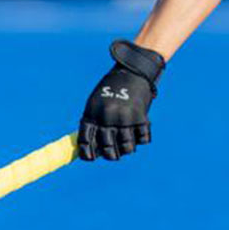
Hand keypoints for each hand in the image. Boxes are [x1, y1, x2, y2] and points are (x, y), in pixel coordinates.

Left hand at [78, 40, 164, 160]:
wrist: (133, 71)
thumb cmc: (112, 88)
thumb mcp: (97, 102)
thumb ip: (94, 122)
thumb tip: (95, 148)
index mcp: (92, 113)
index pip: (85, 141)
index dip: (87, 154)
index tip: (91, 158)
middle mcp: (107, 117)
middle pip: (107, 148)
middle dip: (111, 155)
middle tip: (114, 154)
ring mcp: (124, 118)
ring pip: (127, 148)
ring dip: (127, 149)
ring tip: (128, 145)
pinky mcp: (140, 117)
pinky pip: (143, 139)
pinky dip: (142, 139)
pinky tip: (139, 134)